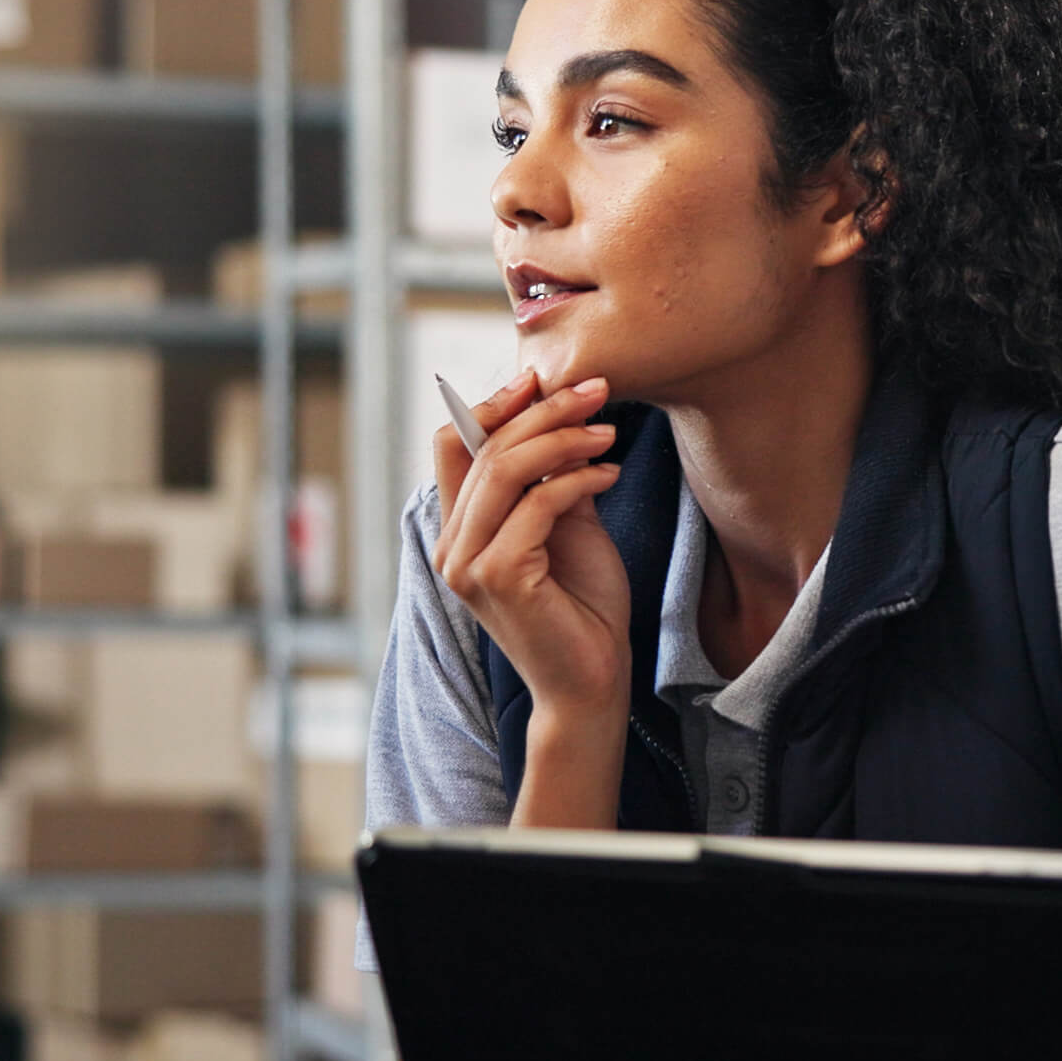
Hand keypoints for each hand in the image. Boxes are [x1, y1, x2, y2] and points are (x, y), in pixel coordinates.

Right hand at [431, 370, 630, 723]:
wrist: (592, 681)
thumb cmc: (581, 607)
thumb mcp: (568, 527)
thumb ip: (554, 480)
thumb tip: (566, 419)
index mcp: (459, 529)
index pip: (452, 444)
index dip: (492, 403)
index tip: (542, 379)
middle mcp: (452, 545)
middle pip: (484, 447)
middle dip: (544, 410)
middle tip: (598, 390)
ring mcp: (468, 564)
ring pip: (507, 469)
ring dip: (564, 438)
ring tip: (609, 431)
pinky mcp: (498, 578)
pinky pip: (537, 504)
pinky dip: (578, 480)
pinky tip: (609, 476)